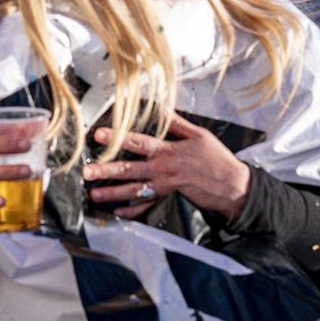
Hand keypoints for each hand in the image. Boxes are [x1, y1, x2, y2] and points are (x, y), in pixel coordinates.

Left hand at [81, 113, 251, 220]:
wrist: (233, 186)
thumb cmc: (216, 158)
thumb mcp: (199, 135)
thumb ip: (177, 124)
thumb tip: (160, 108)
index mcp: (168, 151)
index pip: (138, 142)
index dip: (117, 138)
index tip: (98, 135)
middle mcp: (163, 169)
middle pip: (129, 170)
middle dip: (106, 171)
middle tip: (87, 172)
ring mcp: (164, 186)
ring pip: (134, 191)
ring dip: (113, 193)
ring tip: (94, 194)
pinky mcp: (169, 198)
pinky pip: (147, 206)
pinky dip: (132, 211)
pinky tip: (118, 212)